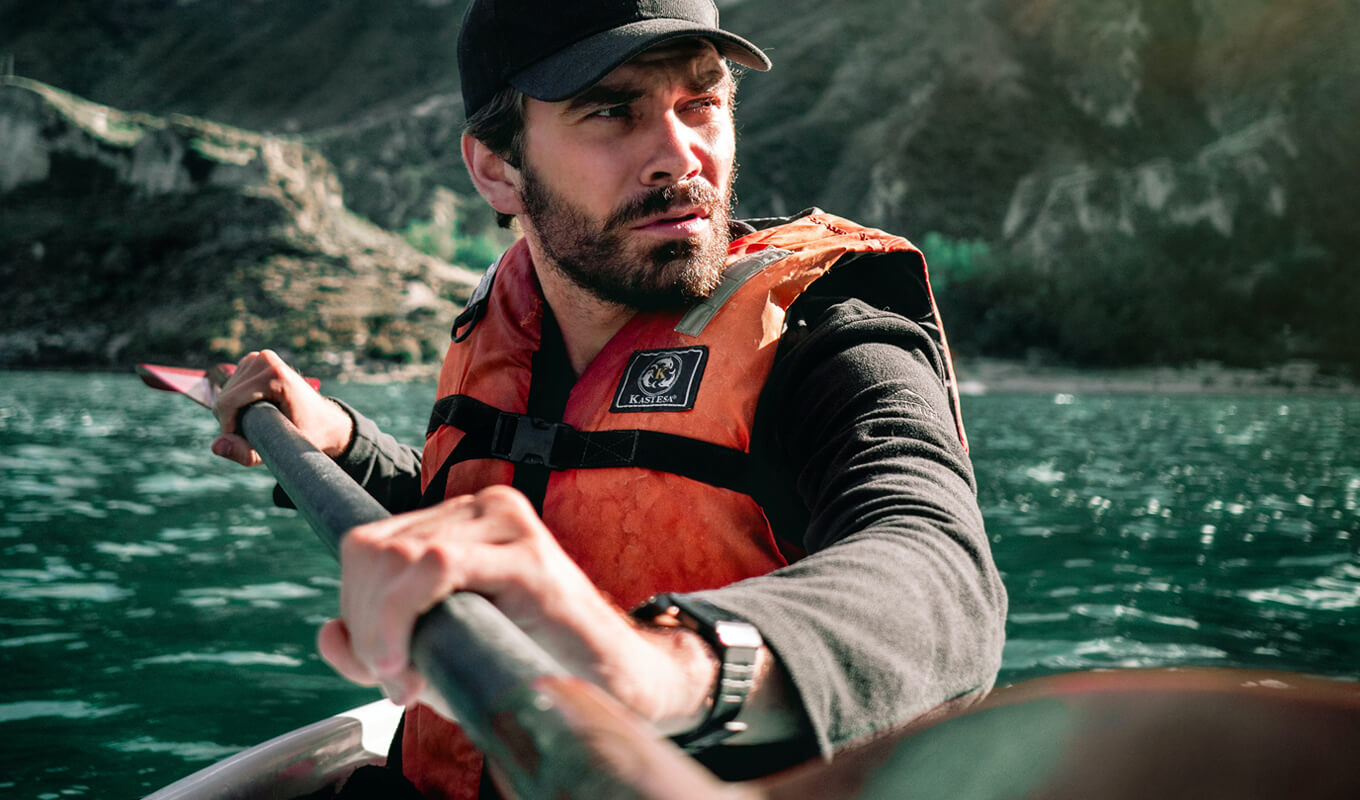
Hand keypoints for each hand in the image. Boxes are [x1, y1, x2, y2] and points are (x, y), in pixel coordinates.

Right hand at [210, 350, 352, 465]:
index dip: (228, 429)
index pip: (227, 403)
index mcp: (274, 375)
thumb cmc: (310, 436)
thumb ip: (247, 453)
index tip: (247, 444)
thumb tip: (216, 446)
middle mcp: (264, 360)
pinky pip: (230, 389)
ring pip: (224, 394)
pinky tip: (257, 411)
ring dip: (234, 415)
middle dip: (232, 422)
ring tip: (261, 424)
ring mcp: (258, 358)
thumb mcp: (281, 450)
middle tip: (258, 434)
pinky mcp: (253, 361)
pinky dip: (237, 405)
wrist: (326, 421)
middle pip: (224, 398)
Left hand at [315, 486, 719, 730]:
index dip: (355, 607)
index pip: (369, 544)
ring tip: (406, 679)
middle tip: (393, 679)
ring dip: (379, 629)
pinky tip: (410, 663)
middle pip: (372, 549)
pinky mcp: (526, 555)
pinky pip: (435, 565)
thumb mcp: (441, 653)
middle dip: (364, 623)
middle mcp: (485, 508)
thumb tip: (327, 634)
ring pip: (396, 556)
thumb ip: (380, 644)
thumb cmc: (530, 664)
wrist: (617, 683)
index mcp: (463, 521)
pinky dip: (402, 616)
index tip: (378, 664)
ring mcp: (507, 524)